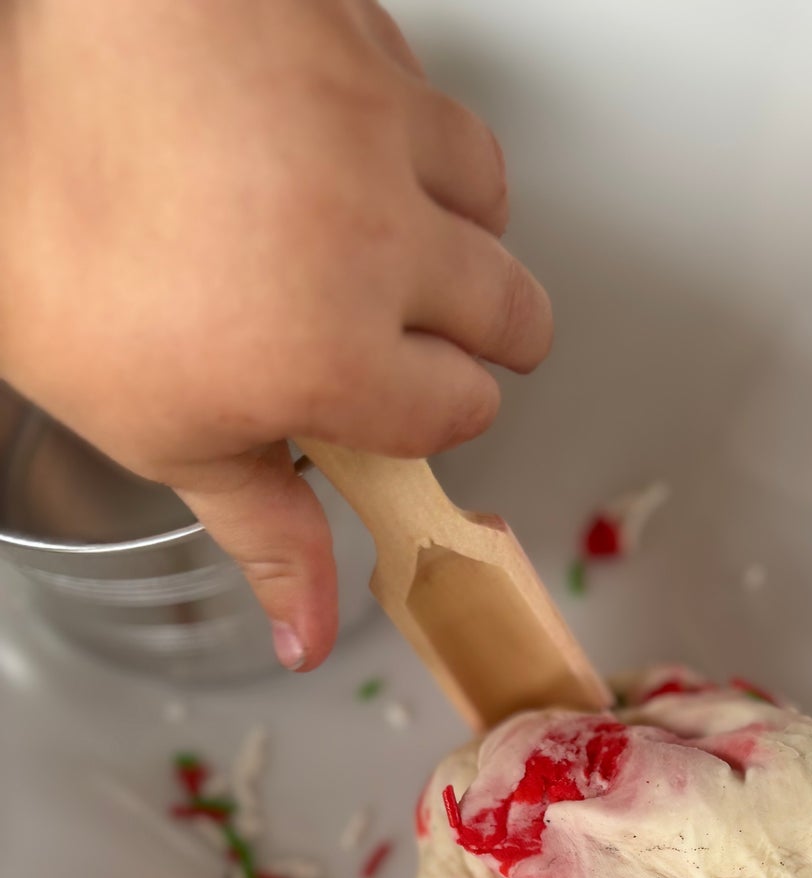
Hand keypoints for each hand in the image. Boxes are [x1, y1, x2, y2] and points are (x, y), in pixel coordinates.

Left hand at [0, 0, 550, 669]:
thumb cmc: (48, 236)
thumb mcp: (153, 426)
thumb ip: (262, 529)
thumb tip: (310, 632)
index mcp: (336, 354)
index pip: (461, 409)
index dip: (424, 413)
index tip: (392, 403)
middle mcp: (376, 240)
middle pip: (512, 311)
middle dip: (478, 336)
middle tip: (419, 335)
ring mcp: (369, 124)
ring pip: (488, 194)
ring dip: (457, 227)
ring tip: (391, 237)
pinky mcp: (349, 29)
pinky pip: (423, 87)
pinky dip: (399, 122)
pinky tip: (341, 143)